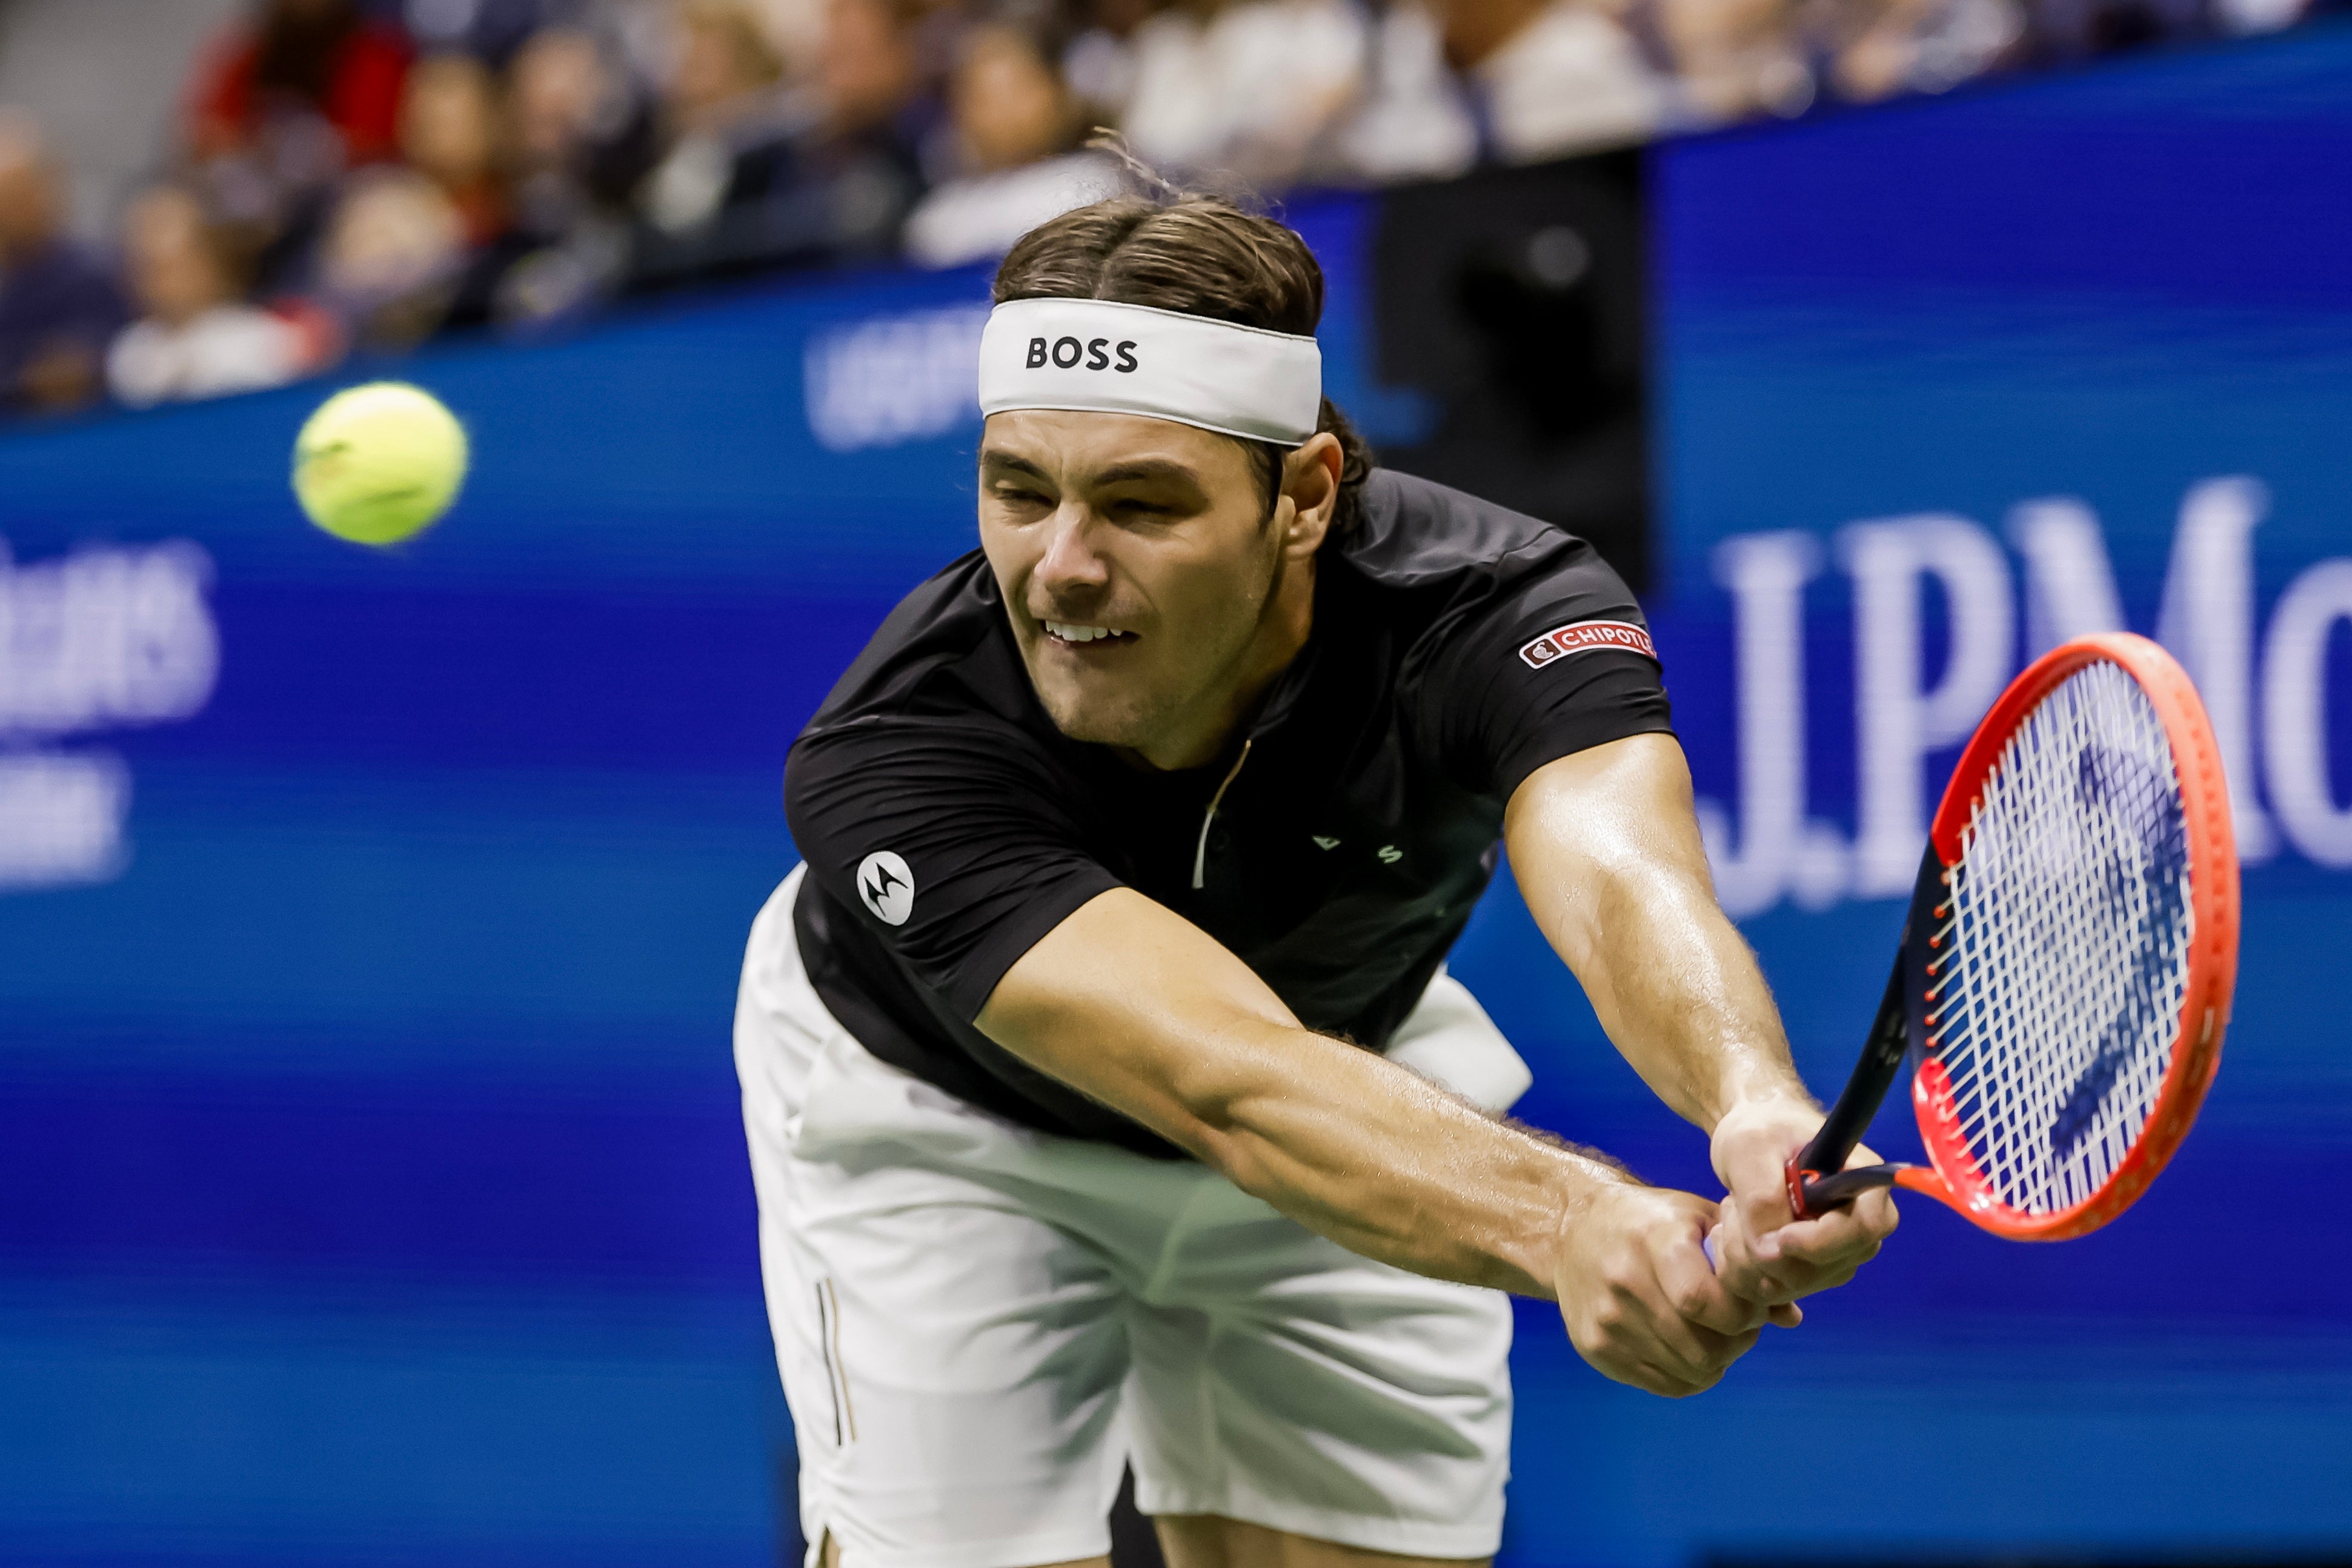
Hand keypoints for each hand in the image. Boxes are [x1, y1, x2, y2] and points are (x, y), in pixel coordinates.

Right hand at [1553, 1183, 1794, 1397]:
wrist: (1570, 1230)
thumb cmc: (1649, 1221)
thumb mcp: (1698, 1219)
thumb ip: (1743, 1262)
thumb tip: (1789, 1316)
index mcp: (1655, 1241)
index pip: (1703, 1301)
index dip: (1743, 1318)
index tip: (1752, 1311)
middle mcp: (1624, 1281)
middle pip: (1700, 1347)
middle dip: (1735, 1346)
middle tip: (1739, 1329)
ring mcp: (1606, 1320)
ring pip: (1687, 1372)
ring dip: (1714, 1362)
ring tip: (1714, 1336)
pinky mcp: (1593, 1347)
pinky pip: (1662, 1384)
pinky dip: (1687, 1376)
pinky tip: (1687, 1349)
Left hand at [1709, 1096, 1898, 1306]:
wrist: (1751, 1141)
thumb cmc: (1760, 1130)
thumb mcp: (1750, 1149)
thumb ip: (1762, 1199)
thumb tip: (1771, 1253)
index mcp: (1862, 1181)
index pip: (1867, 1227)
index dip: (1823, 1241)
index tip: (1781, 1235)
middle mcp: (1858, 1225)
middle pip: (1826, 1268)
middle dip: (1767, 1251)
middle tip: (1732, 1207)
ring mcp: (1836, 1254)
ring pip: (1794, 1285)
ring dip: (1746, 1258)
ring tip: (1730, 1211)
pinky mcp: (1808, 1271)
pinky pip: (1773, 1291)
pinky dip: (1740, 1270)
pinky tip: (1728, 1234)